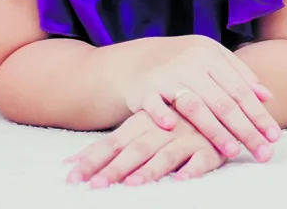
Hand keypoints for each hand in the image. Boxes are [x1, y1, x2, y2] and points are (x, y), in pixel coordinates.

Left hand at [65, 110, 225, 187]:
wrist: (218, 100)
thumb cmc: (172, 120)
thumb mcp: (141, 126)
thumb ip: (109, 145)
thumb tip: (68, 163)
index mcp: (144, 124)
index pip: (113, 143)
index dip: (93, 159)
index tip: (73, 178)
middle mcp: (164, 130)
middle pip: (136, 150)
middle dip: (116, 168)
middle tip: (97, 185)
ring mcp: (188, 138)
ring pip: (167, 154)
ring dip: (151, 169)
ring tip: (133, 184)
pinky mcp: (212, 148)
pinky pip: (204, 158)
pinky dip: (193, 167)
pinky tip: (182, 177)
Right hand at [122, 34, 278, 160]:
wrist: (140, 58)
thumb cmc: (186, 62)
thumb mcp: (213, 58)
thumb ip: (239, 75)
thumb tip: (267, 96)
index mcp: (211, 55)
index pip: (240, 90)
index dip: (258, 114)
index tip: (274, 136)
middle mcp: (191, 64)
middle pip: (223, 102)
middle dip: (245, 129)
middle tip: (261, 151)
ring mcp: (167, 75)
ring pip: (194, 106)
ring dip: (213, 129)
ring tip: (232, 150)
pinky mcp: (144, 88)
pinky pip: (153, 104)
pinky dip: (160, 114)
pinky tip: (171, 128)